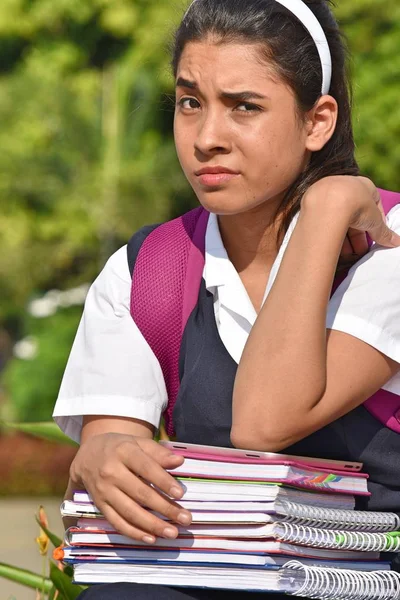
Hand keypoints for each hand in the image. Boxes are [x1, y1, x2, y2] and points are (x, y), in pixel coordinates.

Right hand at [69, 433, 191, 543]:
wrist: (87, 455)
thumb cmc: (120, 448)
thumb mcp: (137, 443)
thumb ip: (158, 452)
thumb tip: (179, 461)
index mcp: (123, 452)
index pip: (146, 468)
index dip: (163, 481)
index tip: (180, 494)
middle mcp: (111, 472)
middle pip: (140, 493)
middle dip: (165, 508)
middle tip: (185, 518)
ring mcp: (104, 491)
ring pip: (129, 512)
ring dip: (152, 525)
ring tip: (172, 533)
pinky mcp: (99, 506)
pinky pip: (116, 522)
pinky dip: (133, 533)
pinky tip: (151, 538)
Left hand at [306, 176, 399, 250]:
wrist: (327, 203)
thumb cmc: (357, 206)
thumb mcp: (374, 221)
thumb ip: (384, 232)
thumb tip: (396, 242)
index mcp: (362, 184)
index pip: (373, 204)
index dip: (375, 222)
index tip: (375, 236)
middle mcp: (344, 186)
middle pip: (354, 214)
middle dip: (358, 235)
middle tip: (360, 250)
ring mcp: (328, 193)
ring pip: (338, 218)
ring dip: (344, 237)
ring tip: (347, 254)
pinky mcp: (313, 202)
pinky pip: (324, 220)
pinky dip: (330, 234)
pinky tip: (334, 248)